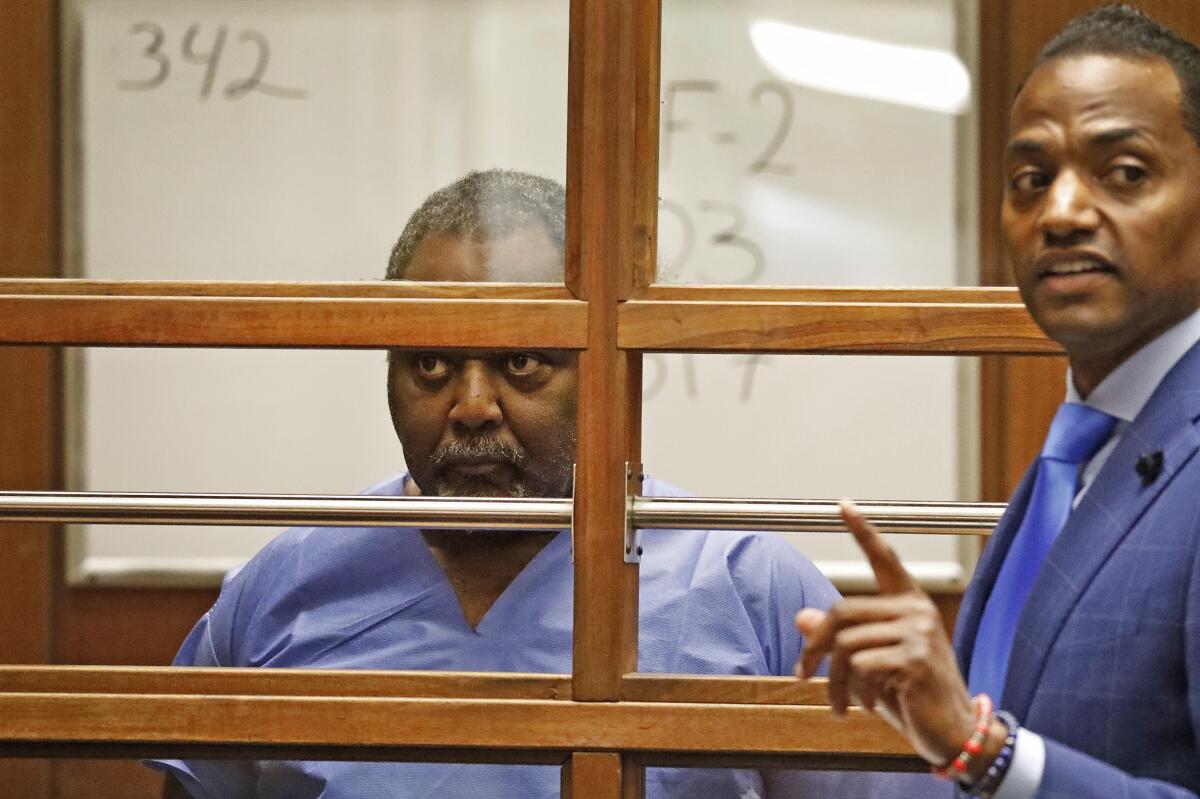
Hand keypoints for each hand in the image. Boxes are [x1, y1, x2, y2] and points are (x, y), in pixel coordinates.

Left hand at [795, 500, 976, 766]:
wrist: (952, 733)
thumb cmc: (912, 697)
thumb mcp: (870, 666)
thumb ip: (842, 640)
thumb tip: (802, 617)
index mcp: (908, 604)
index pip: (884, 559)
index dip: (863, 531)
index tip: (843, 505)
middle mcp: (917, 610)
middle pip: (842, 612)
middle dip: (815, 647)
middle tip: (801, 675)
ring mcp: (919, 632)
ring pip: (846, 644)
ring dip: (835, 681)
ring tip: (840, 704)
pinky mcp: (917, 658)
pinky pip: (861, 666)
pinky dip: (854, 692)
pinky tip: (866, 708)